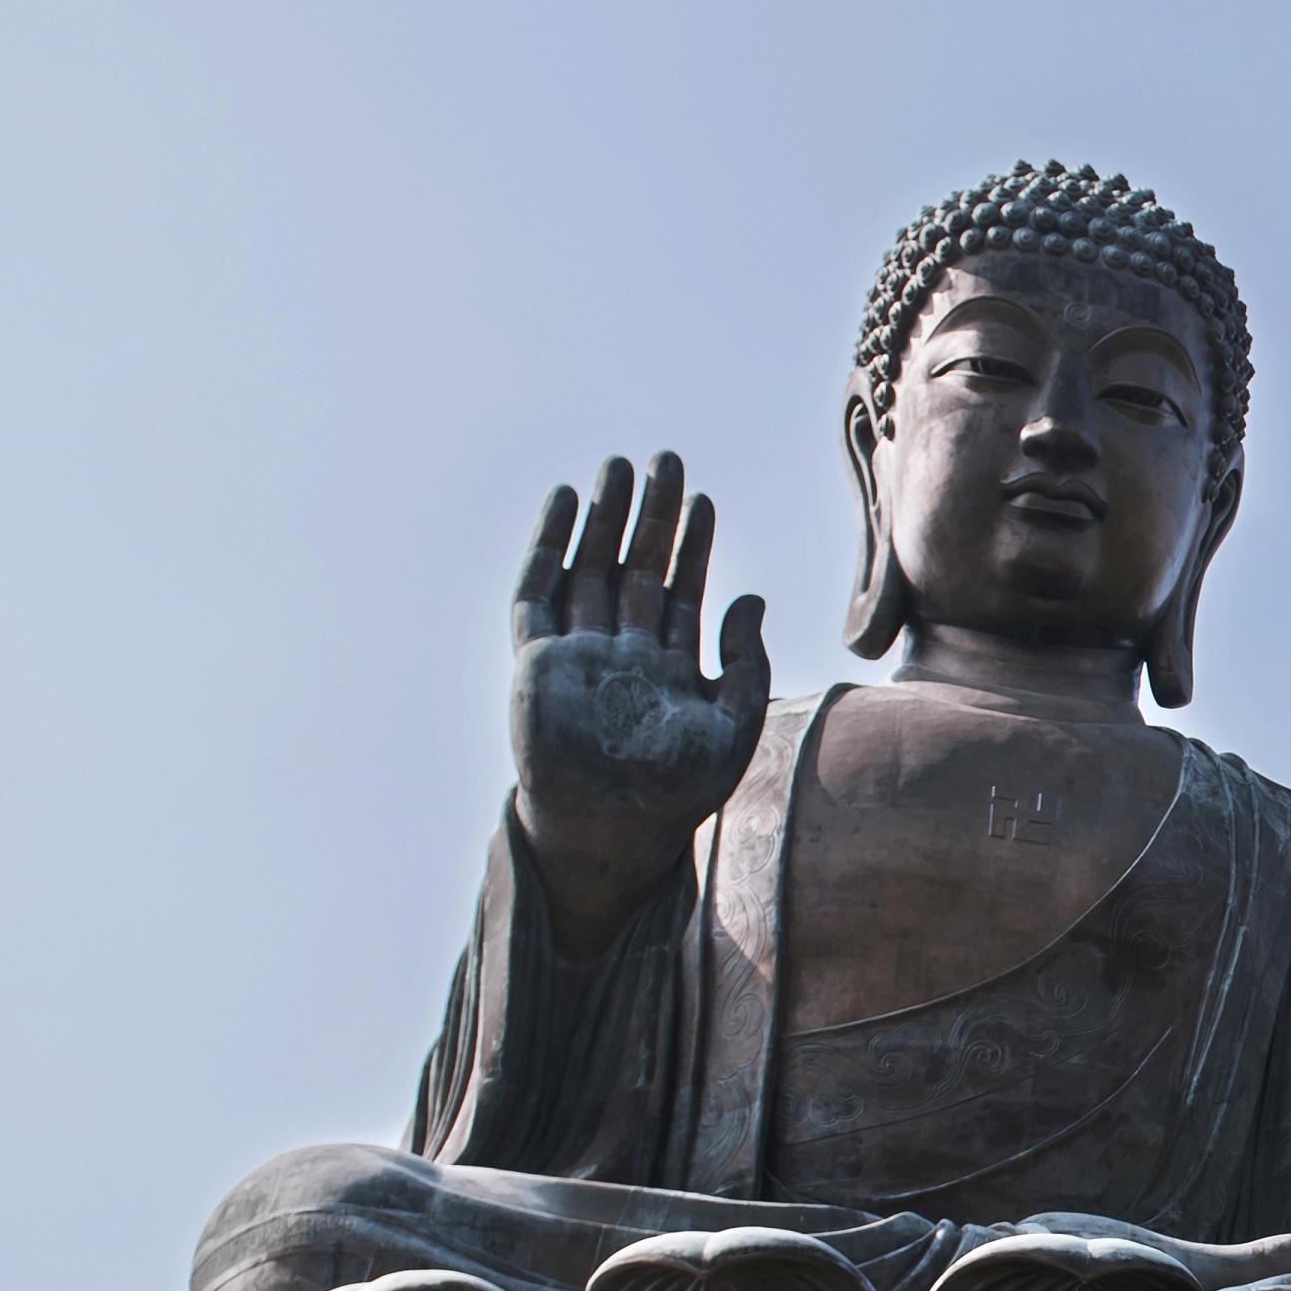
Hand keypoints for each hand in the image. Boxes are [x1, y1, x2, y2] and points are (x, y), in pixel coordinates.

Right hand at [507, 454, 769, 943]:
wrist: (611, 829)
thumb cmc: (675, 794)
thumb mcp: (733, 727)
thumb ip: (747, 664)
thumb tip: (753, 598)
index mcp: (667, 667)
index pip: (681, 590)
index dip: (694, 546)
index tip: (706, 501)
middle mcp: (621, 652)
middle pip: (635, 566)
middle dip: (651, 516)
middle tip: (665, 460)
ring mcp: (577, 653)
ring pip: (589, 568)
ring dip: (603, 519)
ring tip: (617, 466)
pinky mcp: (536, 659)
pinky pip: (537, 592)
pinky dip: (548, 547)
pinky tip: (564, 505)